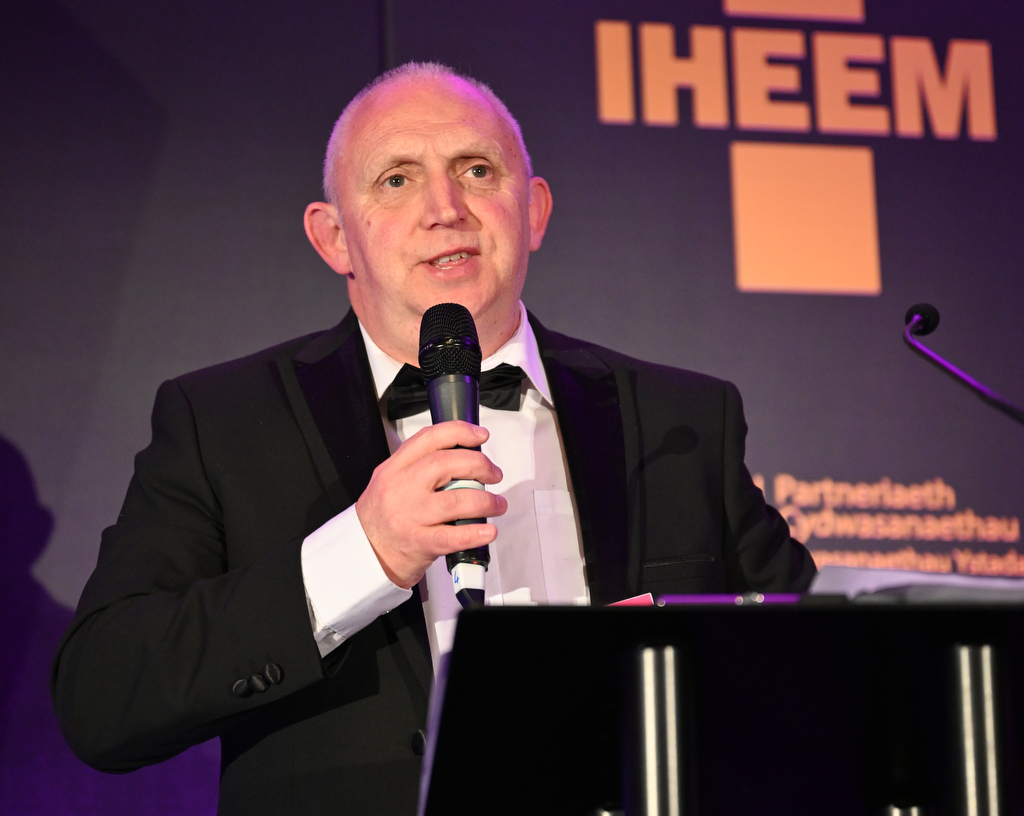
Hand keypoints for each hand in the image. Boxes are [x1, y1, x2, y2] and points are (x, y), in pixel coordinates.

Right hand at [355, 421, 506, 588]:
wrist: (364, 553)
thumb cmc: (382, 517)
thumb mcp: (389, 480)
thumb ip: (419, 466)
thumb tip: (463, 456)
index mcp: (395, 468)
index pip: (429, 438)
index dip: (459, 432)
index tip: (480, 436)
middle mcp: (401, 488)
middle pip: (445, 464)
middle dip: (478, 465)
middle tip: (494, 474)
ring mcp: (409, 516)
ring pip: (454, 500)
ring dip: (485, 501)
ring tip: (497, 504)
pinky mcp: (418, 543)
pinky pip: (452, 536)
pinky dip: (475, 532)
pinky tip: (487, 531)